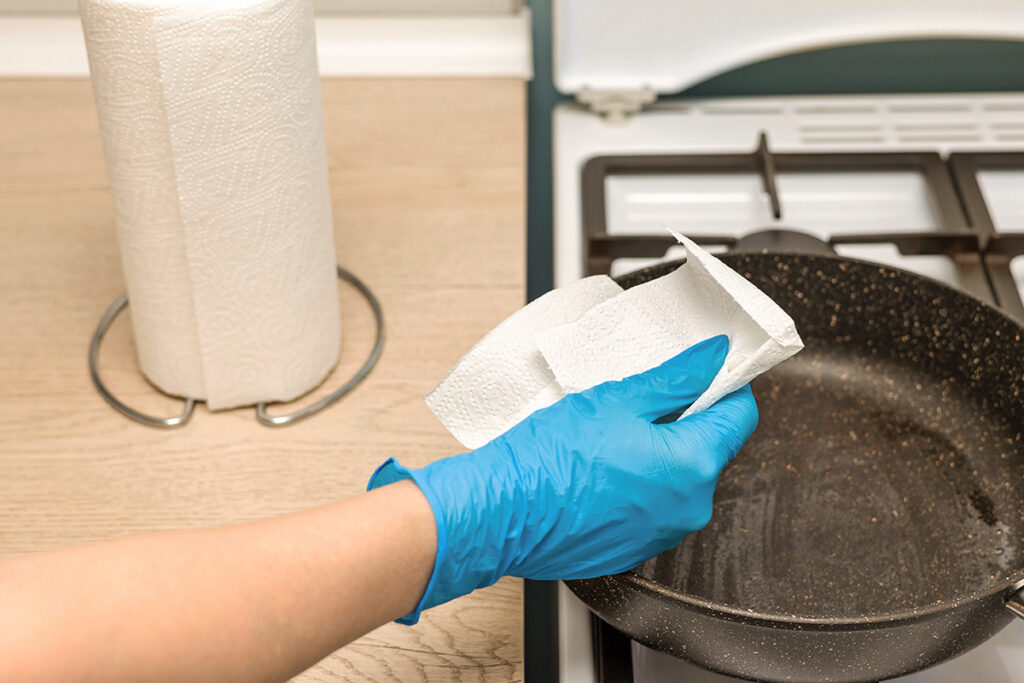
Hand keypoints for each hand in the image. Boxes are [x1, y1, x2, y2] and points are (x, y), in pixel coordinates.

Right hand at [368, 334, 757, 623]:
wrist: (500, 514)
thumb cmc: (548, 457)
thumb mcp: (616, 400)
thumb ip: (675, 378)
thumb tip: (712, 359)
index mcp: (692, 465)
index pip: (740, 416)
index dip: (726, 386)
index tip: (704, 371)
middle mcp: (688, 508)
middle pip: (710, 447)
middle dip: (685, 419)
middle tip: (642, 398)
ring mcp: (662, 534)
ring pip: (679, 479)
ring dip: (659, 453)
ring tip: (611, 434)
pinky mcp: (634, 549)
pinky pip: (652, 506)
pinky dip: (637, 484)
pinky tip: (599, 467)